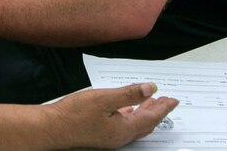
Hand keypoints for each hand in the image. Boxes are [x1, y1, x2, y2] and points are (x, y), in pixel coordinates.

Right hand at [45, 83, 178, 148]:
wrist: (52, 128)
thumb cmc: (75, 114)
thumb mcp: (104, 99)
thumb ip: (129, 94)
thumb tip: (150, 88)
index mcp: (124, 129)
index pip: (151, 118)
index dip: (164, 108)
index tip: (174, 100)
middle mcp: (120, 137)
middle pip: (146, 124)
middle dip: (158, 111)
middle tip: (167, 101)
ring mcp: (110, 137)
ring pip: (135, 126)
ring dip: (145, 114)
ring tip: (151, 103)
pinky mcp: (101, 135)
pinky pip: (124, 126)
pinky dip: (131, 116)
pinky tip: (126, 109)